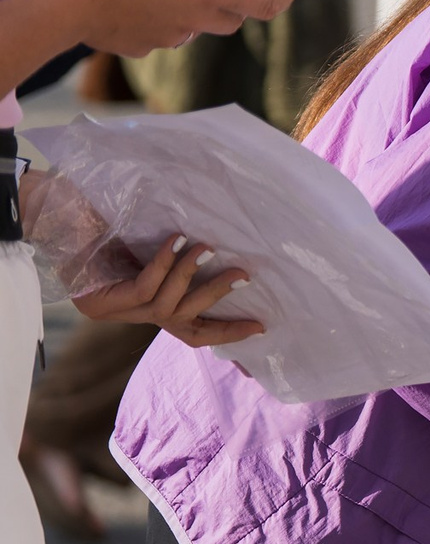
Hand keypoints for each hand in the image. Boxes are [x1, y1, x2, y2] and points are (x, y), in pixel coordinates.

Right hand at [39, 0, 292, 55]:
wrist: (75, 1)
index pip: (264, 5)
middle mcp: (198, 21)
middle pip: (231, 20)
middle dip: (232, 6)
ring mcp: (171, 38)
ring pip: (194, 27)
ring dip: (190, 11)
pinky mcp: (144, 48)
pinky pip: (159, 33)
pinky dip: (155, 20)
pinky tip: (131, 2)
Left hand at [73, 233, 265, 346]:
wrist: (55, 211)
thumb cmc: (102, 221)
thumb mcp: (148, 244)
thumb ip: (176, 261)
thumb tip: (227, 256)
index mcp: (143, 307)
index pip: (189, 332)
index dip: (225, 332)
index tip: (260, 327)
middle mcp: (129, 315)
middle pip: (184, 323)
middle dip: (218, 301)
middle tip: (244, 277)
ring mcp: (113, 312)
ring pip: (168, 306)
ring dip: (193, 276)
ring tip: (210, 250)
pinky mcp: (100, 302)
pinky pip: (145, 287)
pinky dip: (166, 264)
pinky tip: (179, 241)